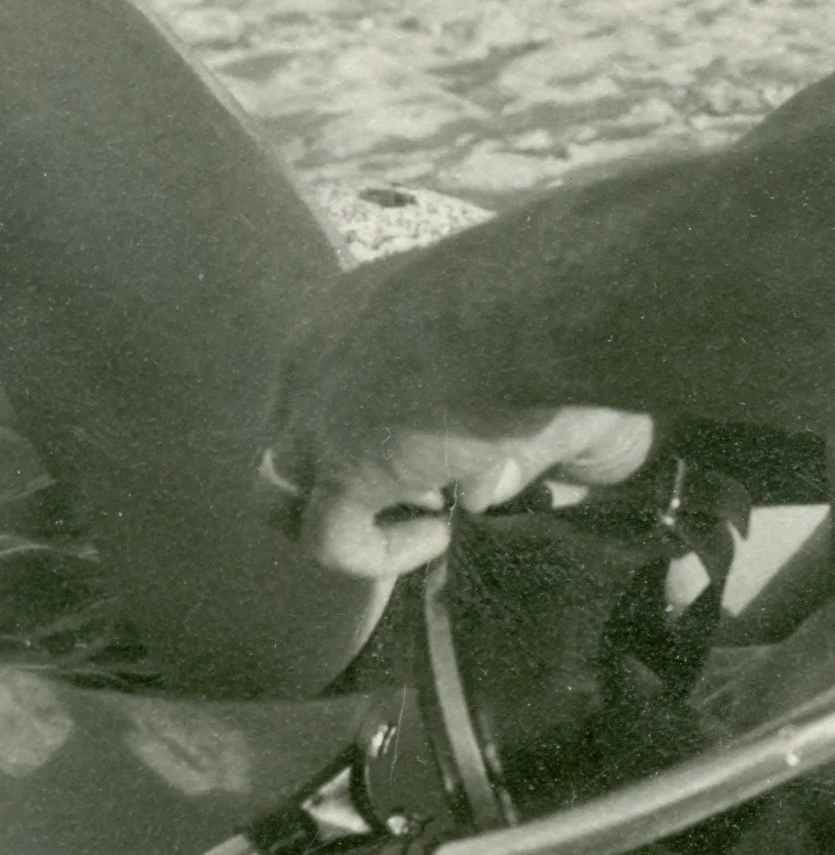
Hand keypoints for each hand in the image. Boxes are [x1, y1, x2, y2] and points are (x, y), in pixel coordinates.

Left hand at [262, 253, 653, 578]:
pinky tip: (439, 536)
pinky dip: (379, 552)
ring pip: (281, 492)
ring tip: (424, 520)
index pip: (324, 380)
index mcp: (346, 309)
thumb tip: (478, 492)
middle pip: (292, 435)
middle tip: (424, 487)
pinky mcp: (339, 470)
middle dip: (345, 472)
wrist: (528, 304)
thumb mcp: (500, 348)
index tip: (430, 443)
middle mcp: (310, 356)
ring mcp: (314, 415)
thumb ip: (480, 415)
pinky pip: (328, 541)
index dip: (366, 423)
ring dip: (347, 514)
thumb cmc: (533, 302)